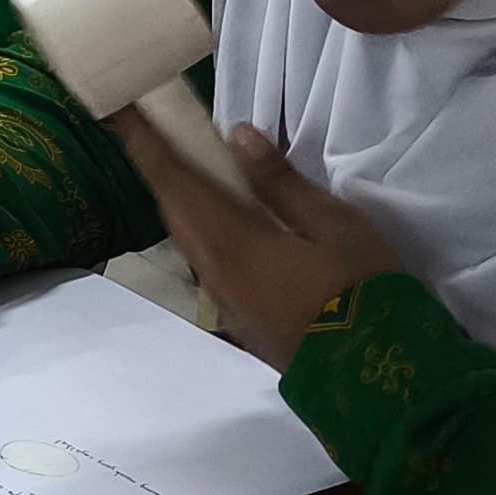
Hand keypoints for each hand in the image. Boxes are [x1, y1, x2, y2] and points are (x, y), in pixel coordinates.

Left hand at [113, 112, 407, 367]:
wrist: (377, 383)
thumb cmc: (362, 291)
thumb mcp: (335, 225)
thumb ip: (280, 182)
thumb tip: (236, 135)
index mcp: (230, 242)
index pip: (173, 181)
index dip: (143, 143)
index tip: (118, 110)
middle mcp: (213, 272)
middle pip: (174, 209)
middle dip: (159, 166)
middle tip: (155, 128)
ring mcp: (225, 301)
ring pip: (190, 237)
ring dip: (182, 198)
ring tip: (189, 163)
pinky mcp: (242, 319)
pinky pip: (209, 261)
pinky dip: (206, 226)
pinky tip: (226, 216)